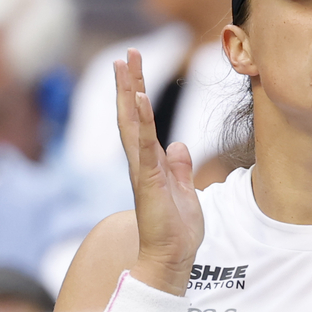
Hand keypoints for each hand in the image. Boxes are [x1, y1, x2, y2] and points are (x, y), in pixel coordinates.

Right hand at [115, 49, 203, 295]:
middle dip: (128, 84)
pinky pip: (143, 145)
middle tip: (126, 53)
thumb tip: (179, 146)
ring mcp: (141, 170)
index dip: (138, 94)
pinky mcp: (147, 180)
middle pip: (131, 116)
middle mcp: (141, 163)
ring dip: (129, 93)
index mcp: (150, 164)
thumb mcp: (185, 191)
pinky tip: (141, 98)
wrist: (172, 258)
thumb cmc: (177, 230)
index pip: (141, 122)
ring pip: (132, 124)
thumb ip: (180, 168)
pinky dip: (142, 120)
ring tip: (125, 65)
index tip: (135, 67)